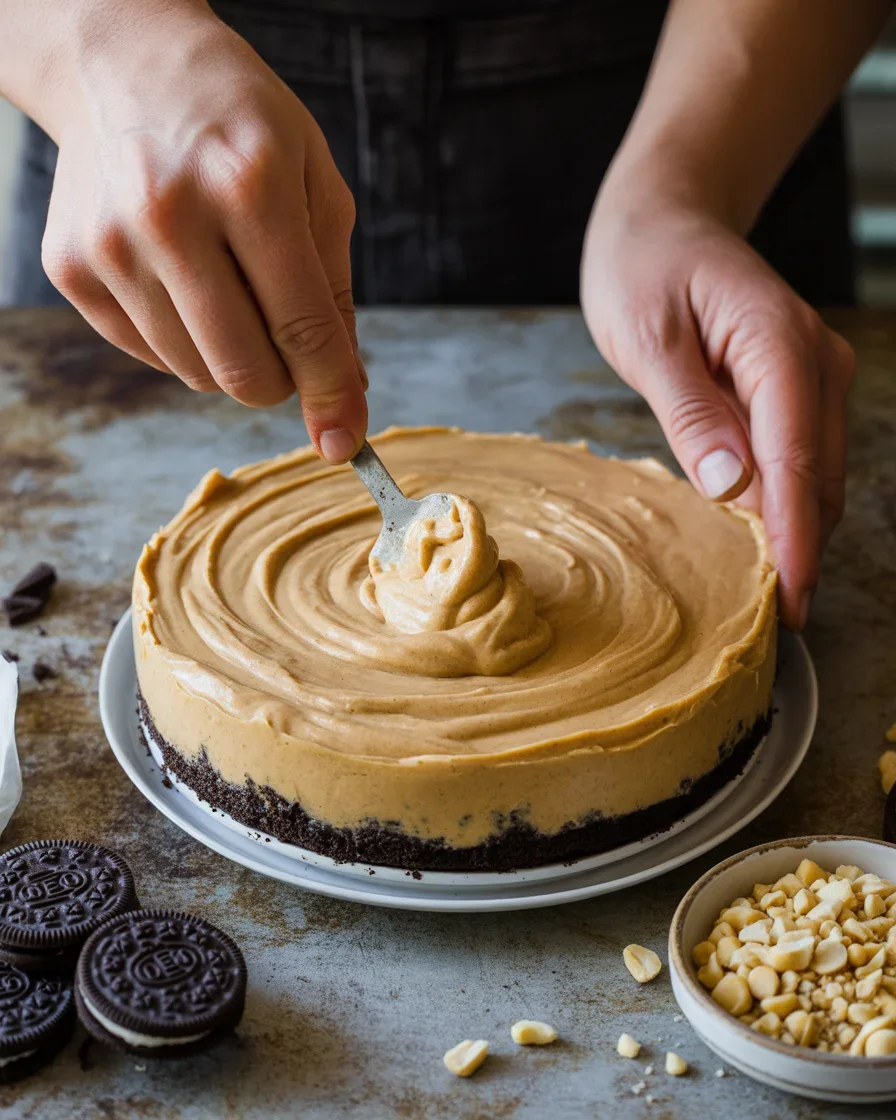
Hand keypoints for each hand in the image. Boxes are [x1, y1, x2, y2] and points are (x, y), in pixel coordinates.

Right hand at [40, 3, 365, 461]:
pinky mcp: (69, 267)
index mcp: (249, 184)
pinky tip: (185, 280)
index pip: (302, 327)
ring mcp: (109, 244)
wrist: (124, 63)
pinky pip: (150, 354)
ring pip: (195, 373)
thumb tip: (346, 392)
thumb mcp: (315, 183)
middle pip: (243, 371)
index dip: (330, 395)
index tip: (345, 442)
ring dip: (232, 359)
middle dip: (282, 383)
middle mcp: (170, 216)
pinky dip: (184, 341)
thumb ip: (334, 292)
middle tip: (289, 351)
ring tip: (231, 288)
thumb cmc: (239, 123)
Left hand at [581, 202, 854, 629]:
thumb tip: (731, 489)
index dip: (794, 539)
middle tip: (768, 621)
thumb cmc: (645, 267)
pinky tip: (755, 538)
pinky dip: (782, 502)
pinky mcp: (794, 388)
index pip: (796, 462)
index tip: (788, 601)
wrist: (663, 218)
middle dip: (800, 549)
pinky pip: (798, 458)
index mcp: (777, 346)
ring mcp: (810, 376)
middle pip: (817, 478)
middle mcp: (811, 363)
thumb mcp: (648, 338)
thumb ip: (691, 413)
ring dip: (794, 531)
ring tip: (762, 594)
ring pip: (815, 475)